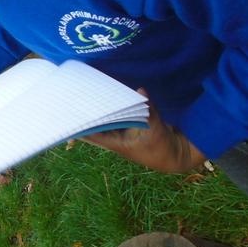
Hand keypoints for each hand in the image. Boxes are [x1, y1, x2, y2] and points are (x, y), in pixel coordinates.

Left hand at [81, 89, 205, 172]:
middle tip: (77, 97)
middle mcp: (116, 139)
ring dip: (100, 110)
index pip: (92, 134)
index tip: (70, 115)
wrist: (177, 155)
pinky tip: (108, 96)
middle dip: (88, 114)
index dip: (80, 126)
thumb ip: (149, 111)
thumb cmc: (163, 149)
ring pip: (107, 120)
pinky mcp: (132, 127)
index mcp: (116, 144)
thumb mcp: (157, 131)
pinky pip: (118, 116)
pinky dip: (114, 109)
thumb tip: (141, 90)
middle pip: (97, 125)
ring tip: (88, 94)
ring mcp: (123, 133)